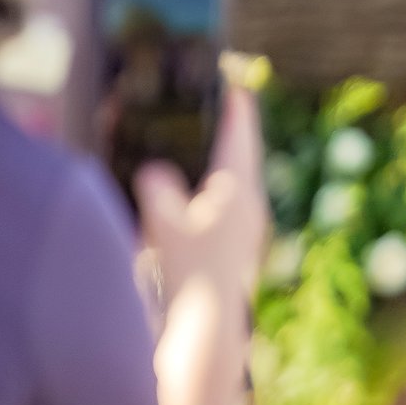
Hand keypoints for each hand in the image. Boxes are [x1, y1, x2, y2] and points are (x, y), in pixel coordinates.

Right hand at [135, 80, 268, 310]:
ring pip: (237, 176)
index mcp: (239, 191)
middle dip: (229, 125)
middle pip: (242, 152)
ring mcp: (247, 225)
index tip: (235, 80)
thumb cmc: (189, 273)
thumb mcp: (163, 224)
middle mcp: (250, 205)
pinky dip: (215, 180)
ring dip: (223, 153)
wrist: (210, 325)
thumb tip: (155, 172)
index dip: (236, 105)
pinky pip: (229, 198)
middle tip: (220, 99)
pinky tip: (199, 182)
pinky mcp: (237, 242)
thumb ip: (157, 188)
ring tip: (208, 133)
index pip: (240, 135)